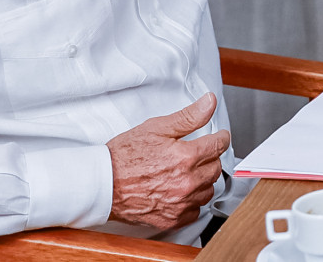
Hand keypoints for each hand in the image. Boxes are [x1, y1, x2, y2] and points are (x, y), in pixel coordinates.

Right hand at [107, 92, 229, 229]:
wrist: (102, 184)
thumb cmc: (124, 156)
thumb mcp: (156, 128)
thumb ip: (188, 116)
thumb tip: (209, 103)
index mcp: (185, 157)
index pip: (219, 145)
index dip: (220, 138)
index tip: (218, 137)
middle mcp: (186, 182)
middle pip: (215, 168)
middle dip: (209, 158)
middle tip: (197, 154)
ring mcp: (180, 203)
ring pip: (208, 190)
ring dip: (203, 180)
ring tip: (188, 172)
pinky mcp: (171, 219)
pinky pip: (195, 211)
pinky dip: (192, 202)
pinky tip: (181, 192)